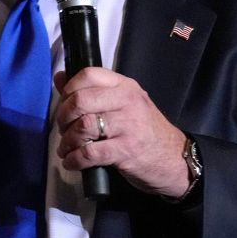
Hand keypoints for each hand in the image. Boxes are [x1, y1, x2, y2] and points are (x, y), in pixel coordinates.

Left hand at [54, 67, 188, 198]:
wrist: (176, 159)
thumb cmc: (144, 131)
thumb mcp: (122, 104)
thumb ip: (92, 91)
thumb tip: (59, 76)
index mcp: (125, 86)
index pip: (88, 75)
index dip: (68, 90)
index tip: (65, 105)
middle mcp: (128, 101)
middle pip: (80, 101)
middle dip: (63, 118)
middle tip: (63, 129)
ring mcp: (129, 125)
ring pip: (82, 126)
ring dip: (67, 141)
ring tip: (67, 149)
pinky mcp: (127, 150)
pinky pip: (90, 153)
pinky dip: (74, 159)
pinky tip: (72, 162)